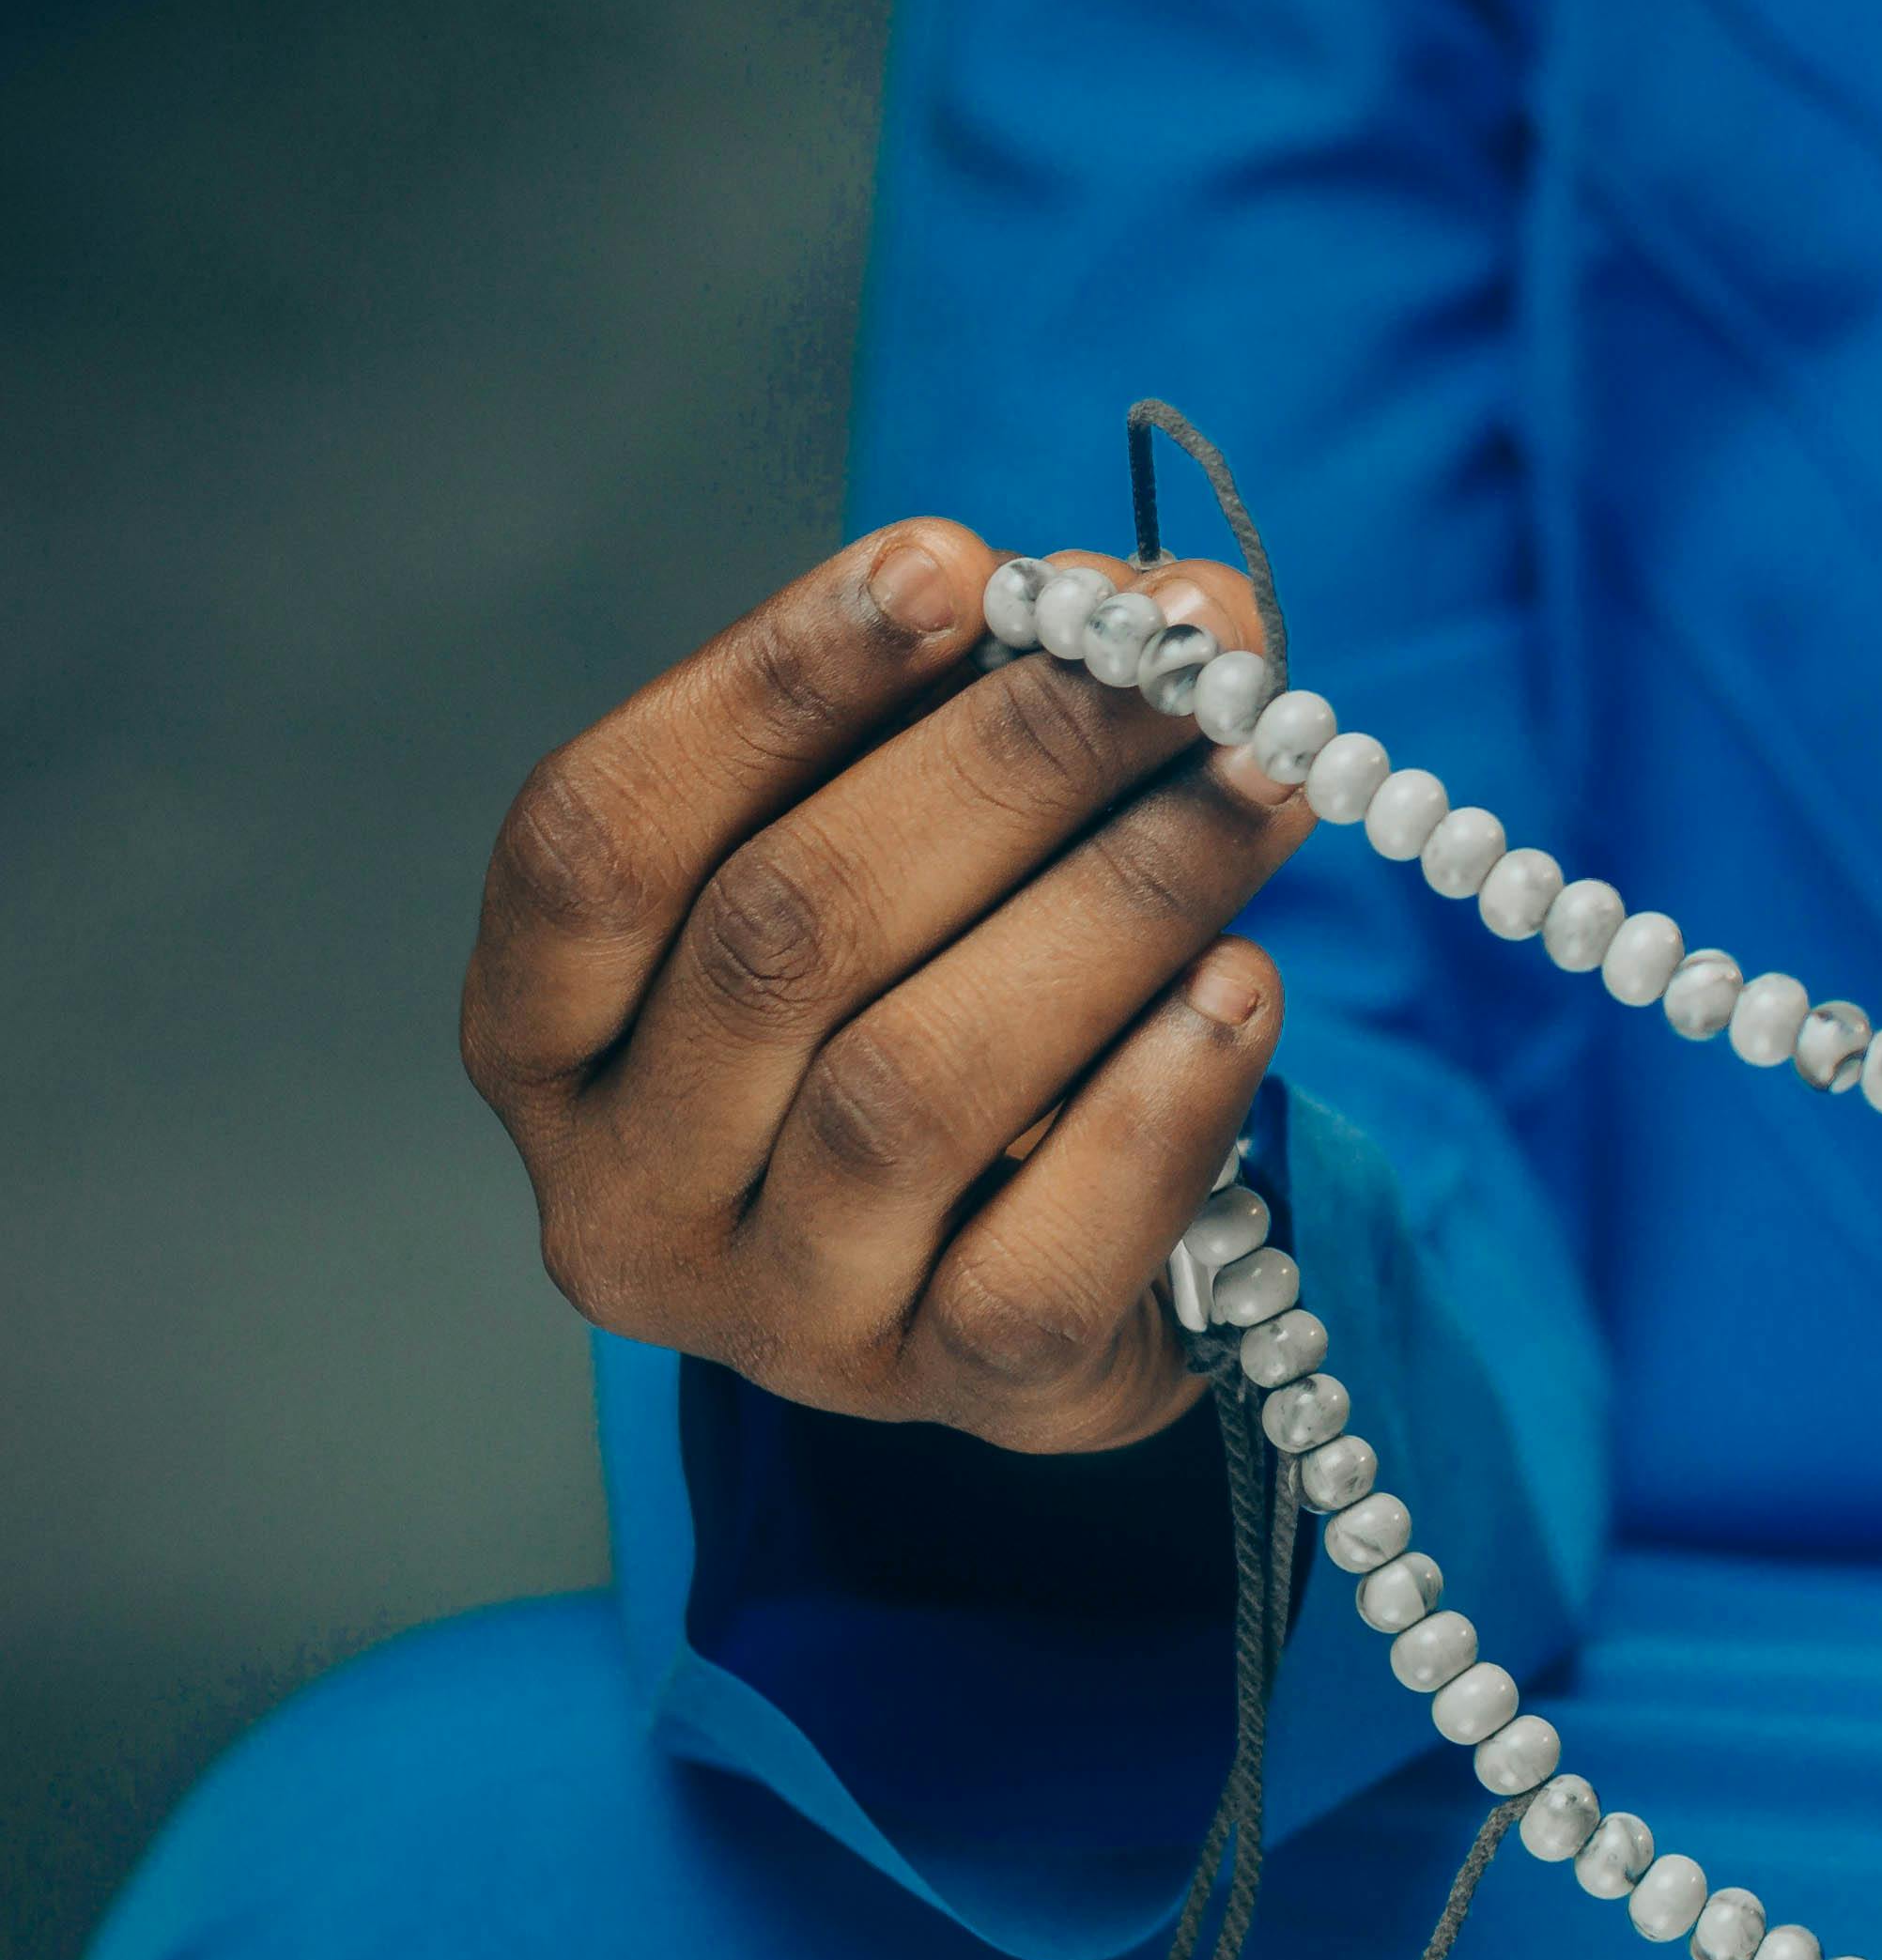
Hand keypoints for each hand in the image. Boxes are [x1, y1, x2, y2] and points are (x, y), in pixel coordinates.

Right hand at [461, 521, 1312, 1452]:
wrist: (1051, 1278)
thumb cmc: (945, 1016)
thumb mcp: (910, 870)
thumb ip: (966, 726)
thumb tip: (1139, 603)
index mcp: (541, 1034)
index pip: (598, 837)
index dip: (769, 686)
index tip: (948, 563)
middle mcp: (621, 1192)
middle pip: (787, 936)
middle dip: (1006, 762)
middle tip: (1181, 654)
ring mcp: (781, 1317)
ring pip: (918, 1083)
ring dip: (1114, 898)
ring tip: (1262, 782)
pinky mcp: (954, 1396)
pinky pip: (1047, 1251)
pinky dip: (1159, 1102)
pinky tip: (1247, 983)